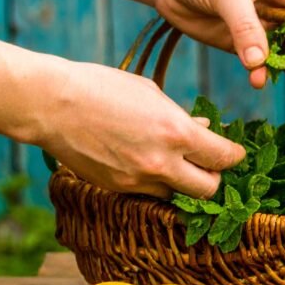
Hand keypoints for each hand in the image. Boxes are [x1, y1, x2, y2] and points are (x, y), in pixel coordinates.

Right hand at [38, 61, 245, 198]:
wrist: (50, 105)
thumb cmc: (102, 88)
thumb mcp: (151, 94)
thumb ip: (182, 117)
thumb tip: (206, 127)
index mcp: (176, 133)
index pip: (223, 158)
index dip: (234, 156)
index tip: (234, 152)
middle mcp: (162, 163)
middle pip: (209, 190)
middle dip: (214, 178)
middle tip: (209, 164)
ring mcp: (138, 181)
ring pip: (178, 196)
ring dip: (183, 183)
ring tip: (176, 162)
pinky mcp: (118, 189)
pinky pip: (150, 194)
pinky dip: (156, 183)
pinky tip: (148, 164)